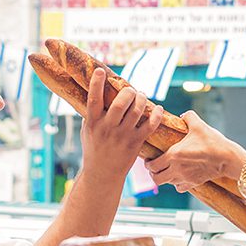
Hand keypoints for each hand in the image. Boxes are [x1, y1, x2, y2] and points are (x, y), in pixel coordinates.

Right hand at [80, 68, 162, 182]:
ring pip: (137, 111)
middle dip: (128, 92)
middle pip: (121, 104)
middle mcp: (108, 128)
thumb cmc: (94, 148)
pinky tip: (158, 108)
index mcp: (93, 123)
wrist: (102, 173)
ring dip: (142, 99)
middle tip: (130, 91)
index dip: (96, 83)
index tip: (101, 71)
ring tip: (141, 96)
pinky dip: (157, 115)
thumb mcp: (87, 130)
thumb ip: (91, 113)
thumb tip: (96, 90)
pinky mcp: (135, 143)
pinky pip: (150, 126)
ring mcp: (122, 136)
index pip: (93, 100)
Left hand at [145, 111, 245, 191]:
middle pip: (156, 179)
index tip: (149, 160)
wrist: (228, 158)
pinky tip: (180, 176)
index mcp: (174, 155)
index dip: (148, 163)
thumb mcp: (199, 125)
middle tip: (155, 167)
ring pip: (167, 183)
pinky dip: (177, 184)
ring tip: (167, 170)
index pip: (152, 165)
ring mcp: (185, 178)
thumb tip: (183, 115)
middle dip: (153, 173)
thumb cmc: (213, 141)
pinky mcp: (194, 183)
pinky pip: (179, 188)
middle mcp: (177, 169)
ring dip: (165, 178)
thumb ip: (188, 117)